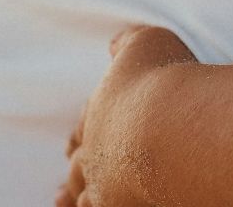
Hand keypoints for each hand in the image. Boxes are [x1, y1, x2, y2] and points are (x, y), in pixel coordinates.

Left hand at [57, 25, 199, 206]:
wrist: (169, 125)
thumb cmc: (163, 81)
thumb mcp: (147, 43)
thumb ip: (128, 42)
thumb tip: (114, 44)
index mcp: (101, 108)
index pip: (86, 122)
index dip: (81, 131)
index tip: (73, 139)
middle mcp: (95, 144)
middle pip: (78, 159)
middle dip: (74, 163)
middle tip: (67, 167)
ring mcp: (102, 177)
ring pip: (80, 191)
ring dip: (74, 193)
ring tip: (63, 198)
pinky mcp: (114, 202)